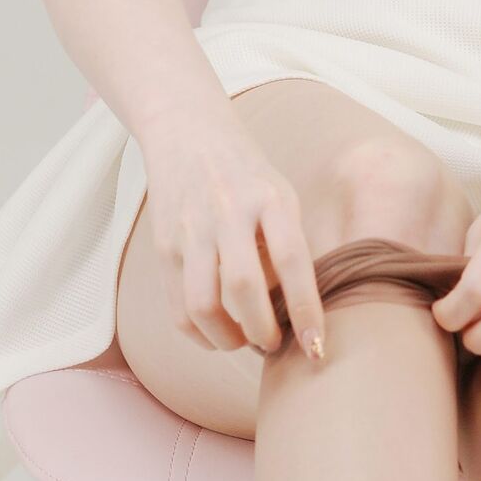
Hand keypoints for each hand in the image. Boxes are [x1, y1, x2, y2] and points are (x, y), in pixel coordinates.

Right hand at [136, 104, 326, 361]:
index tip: (317, 347)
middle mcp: (227, 212)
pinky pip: (177, 306)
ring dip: (227, 339)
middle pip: (243, 287)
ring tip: (244, 342)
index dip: (306, 310)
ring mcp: (190, 229)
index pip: (292, 261)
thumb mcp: (280, 196)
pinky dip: (199, 333)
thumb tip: (293, 311)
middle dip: (262, 331)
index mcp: (269, 198)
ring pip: (202, 304)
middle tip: (275, 344)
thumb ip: (288, 246)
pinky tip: (216, 334)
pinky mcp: (162, 245)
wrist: (186, 132)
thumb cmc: (247, 174)